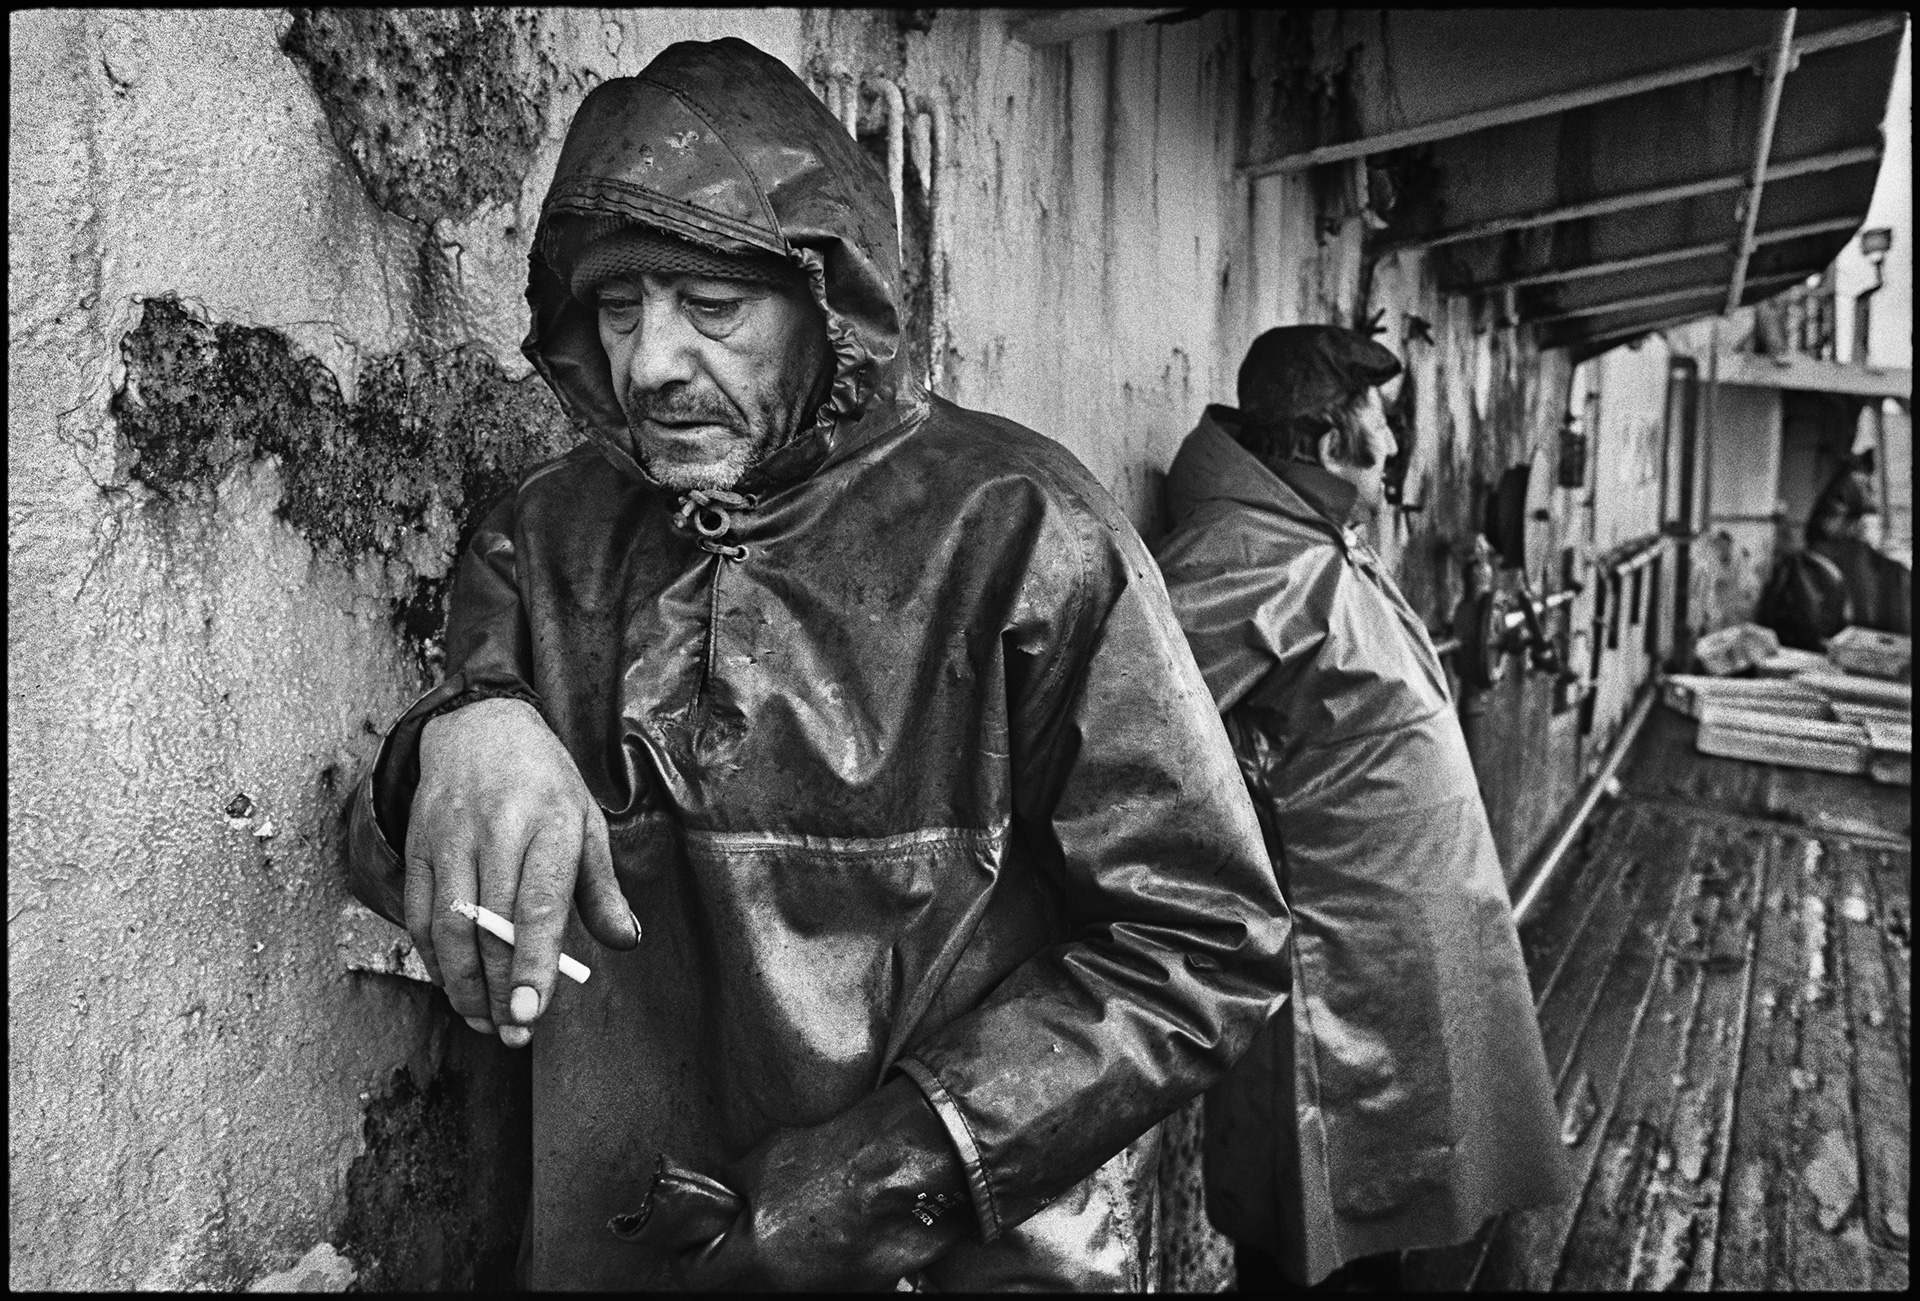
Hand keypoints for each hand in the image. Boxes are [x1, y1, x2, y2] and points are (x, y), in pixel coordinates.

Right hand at [404, 697, 638, 1045]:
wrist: (479, 728)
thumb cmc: (544, 783)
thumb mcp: (587, 821)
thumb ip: (601, 887)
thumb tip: (627, 940)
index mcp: (551, 821)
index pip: (540, 904)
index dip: (535, 963)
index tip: (533, 1013)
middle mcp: (496, 829)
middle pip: (491, 925)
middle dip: (501, 990)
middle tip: (514, 1036)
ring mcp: (450, 838)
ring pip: (449, 927)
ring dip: (463, 985)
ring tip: (485, 1021)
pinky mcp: (417, 846)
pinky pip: (420, 915)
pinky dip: (435, 959)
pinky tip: (455, 985)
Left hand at [666, 1079, 974, 1290]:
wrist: (905, 1165)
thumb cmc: (835, 1157)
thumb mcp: (764, 1160)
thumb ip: (728, 1185)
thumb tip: (706, 1195)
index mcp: (753, 1258)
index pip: (694, 1275)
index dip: (690, 1250)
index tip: (695, 1233)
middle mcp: (784, 1288)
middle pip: (732, 1288)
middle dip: (728, 1263)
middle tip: (735, 1235)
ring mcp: (822, 1293)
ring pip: (774, 1288)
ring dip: (767, 1270)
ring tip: (782, 1236)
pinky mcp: (855, 1292)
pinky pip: (814, 1286)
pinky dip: (807, 1271)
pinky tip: (817, 1245)